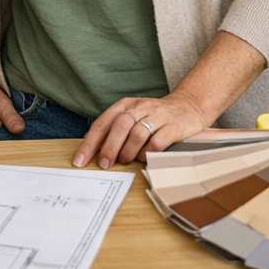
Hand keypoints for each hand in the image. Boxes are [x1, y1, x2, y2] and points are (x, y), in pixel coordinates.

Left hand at [73, 93, 208, 168]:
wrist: (187, 106)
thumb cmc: (154, 116)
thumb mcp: (133, 114)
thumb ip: (115, 127)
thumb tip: (91, 146)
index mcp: (126, 104)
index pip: (103, 122)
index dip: (90, 143)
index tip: (80, 160)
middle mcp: (141, 107)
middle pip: (120, 126)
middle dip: (109, 147)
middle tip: (105, 164)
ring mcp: (158, 116)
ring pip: (137, 134)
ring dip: (128, 152)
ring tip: (126, 160)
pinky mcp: (173, 127)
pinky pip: (156, 142)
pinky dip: (147, 153)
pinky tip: (144, 158)